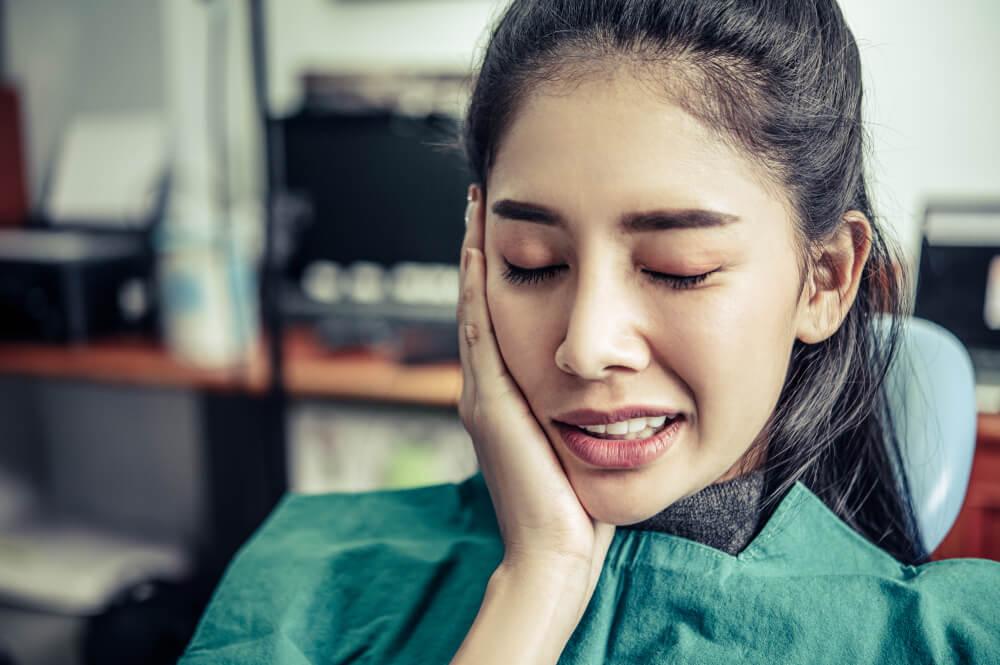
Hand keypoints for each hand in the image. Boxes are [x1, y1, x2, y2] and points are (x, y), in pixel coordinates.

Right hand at [457, 184, 614, 625]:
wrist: (556, 553)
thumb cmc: (577, 507)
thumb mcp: (582, 445)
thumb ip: (589, 412)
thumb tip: (625, 387)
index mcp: (509, 396)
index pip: (501, 317)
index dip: (500, 271)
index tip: (509, 226)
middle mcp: (488, 388)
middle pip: (480, 301)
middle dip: (480, 249)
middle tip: (481, 198)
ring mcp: (482, 393)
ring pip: (475, 305)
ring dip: (473, 254)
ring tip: (476, 206)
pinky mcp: (489, 400)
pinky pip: (480, 328)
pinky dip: (476, 286)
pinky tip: (479, 248)